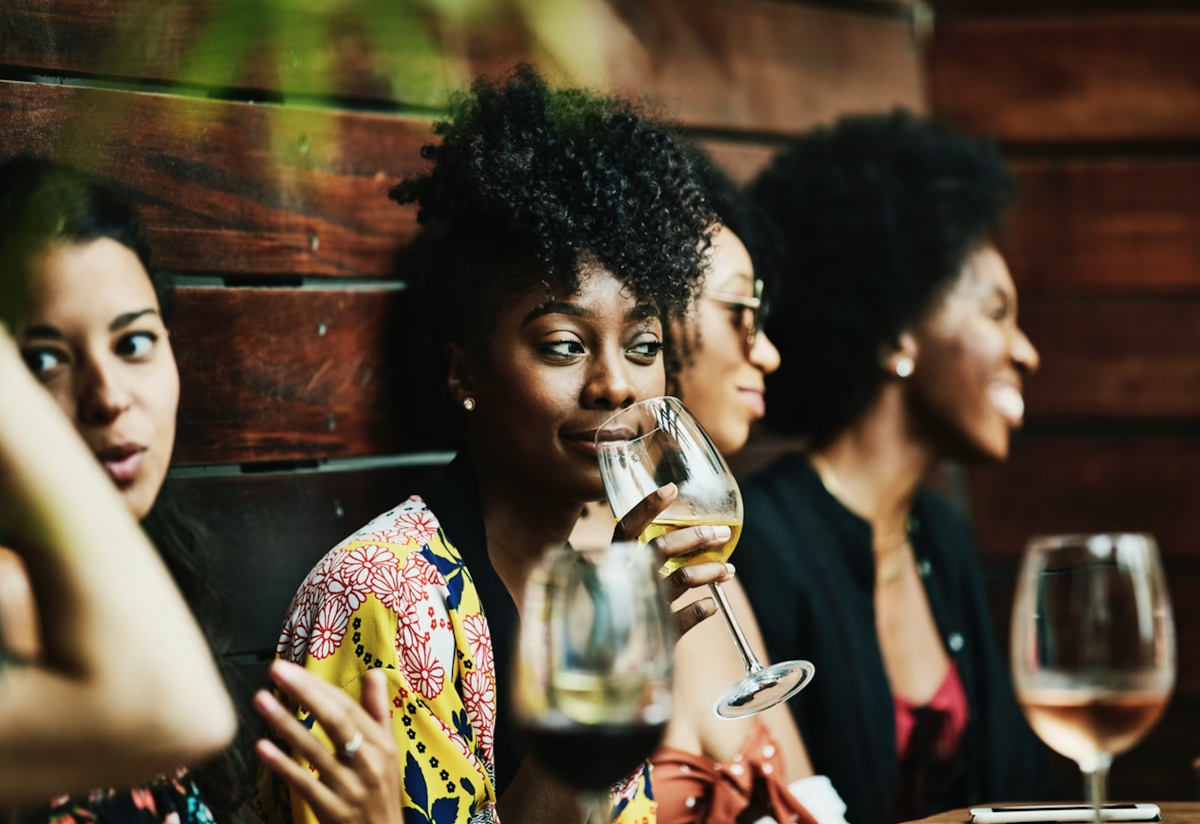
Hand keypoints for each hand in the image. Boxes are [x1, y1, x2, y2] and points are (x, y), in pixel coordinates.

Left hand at [255, 660, 401, 823]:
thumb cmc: (382, 792)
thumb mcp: (389, 751)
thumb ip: (378, 711)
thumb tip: (375, 672)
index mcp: (382, 744)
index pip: (348, 707)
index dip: (319, 686)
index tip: (293, 668)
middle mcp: (369, 762)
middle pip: (335, 720)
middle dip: (305, 692)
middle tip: (277, 670)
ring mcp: (350, 787)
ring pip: (314, 750)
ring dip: (285, 722)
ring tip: (261, 699)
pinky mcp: (332, 810)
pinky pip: (304, 783)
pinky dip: (282, 764)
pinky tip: (262, 747)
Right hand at [612, 483, 734, 637]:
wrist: (600, 669)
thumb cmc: (612, 618)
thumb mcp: (620, 585)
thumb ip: (640, 564)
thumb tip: (683, 539)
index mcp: (611, 565)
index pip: (626, 528)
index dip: (648, 508)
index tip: (671, 489)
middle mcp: (622, 582)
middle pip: (660, 549)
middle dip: (696, 537)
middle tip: (722, 533)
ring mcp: (639, 609)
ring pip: (679, 580)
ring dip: (709, 570)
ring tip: (729, 570)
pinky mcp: (654, 637)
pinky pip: (683, 620)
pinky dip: (700, 610)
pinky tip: (710, 606)